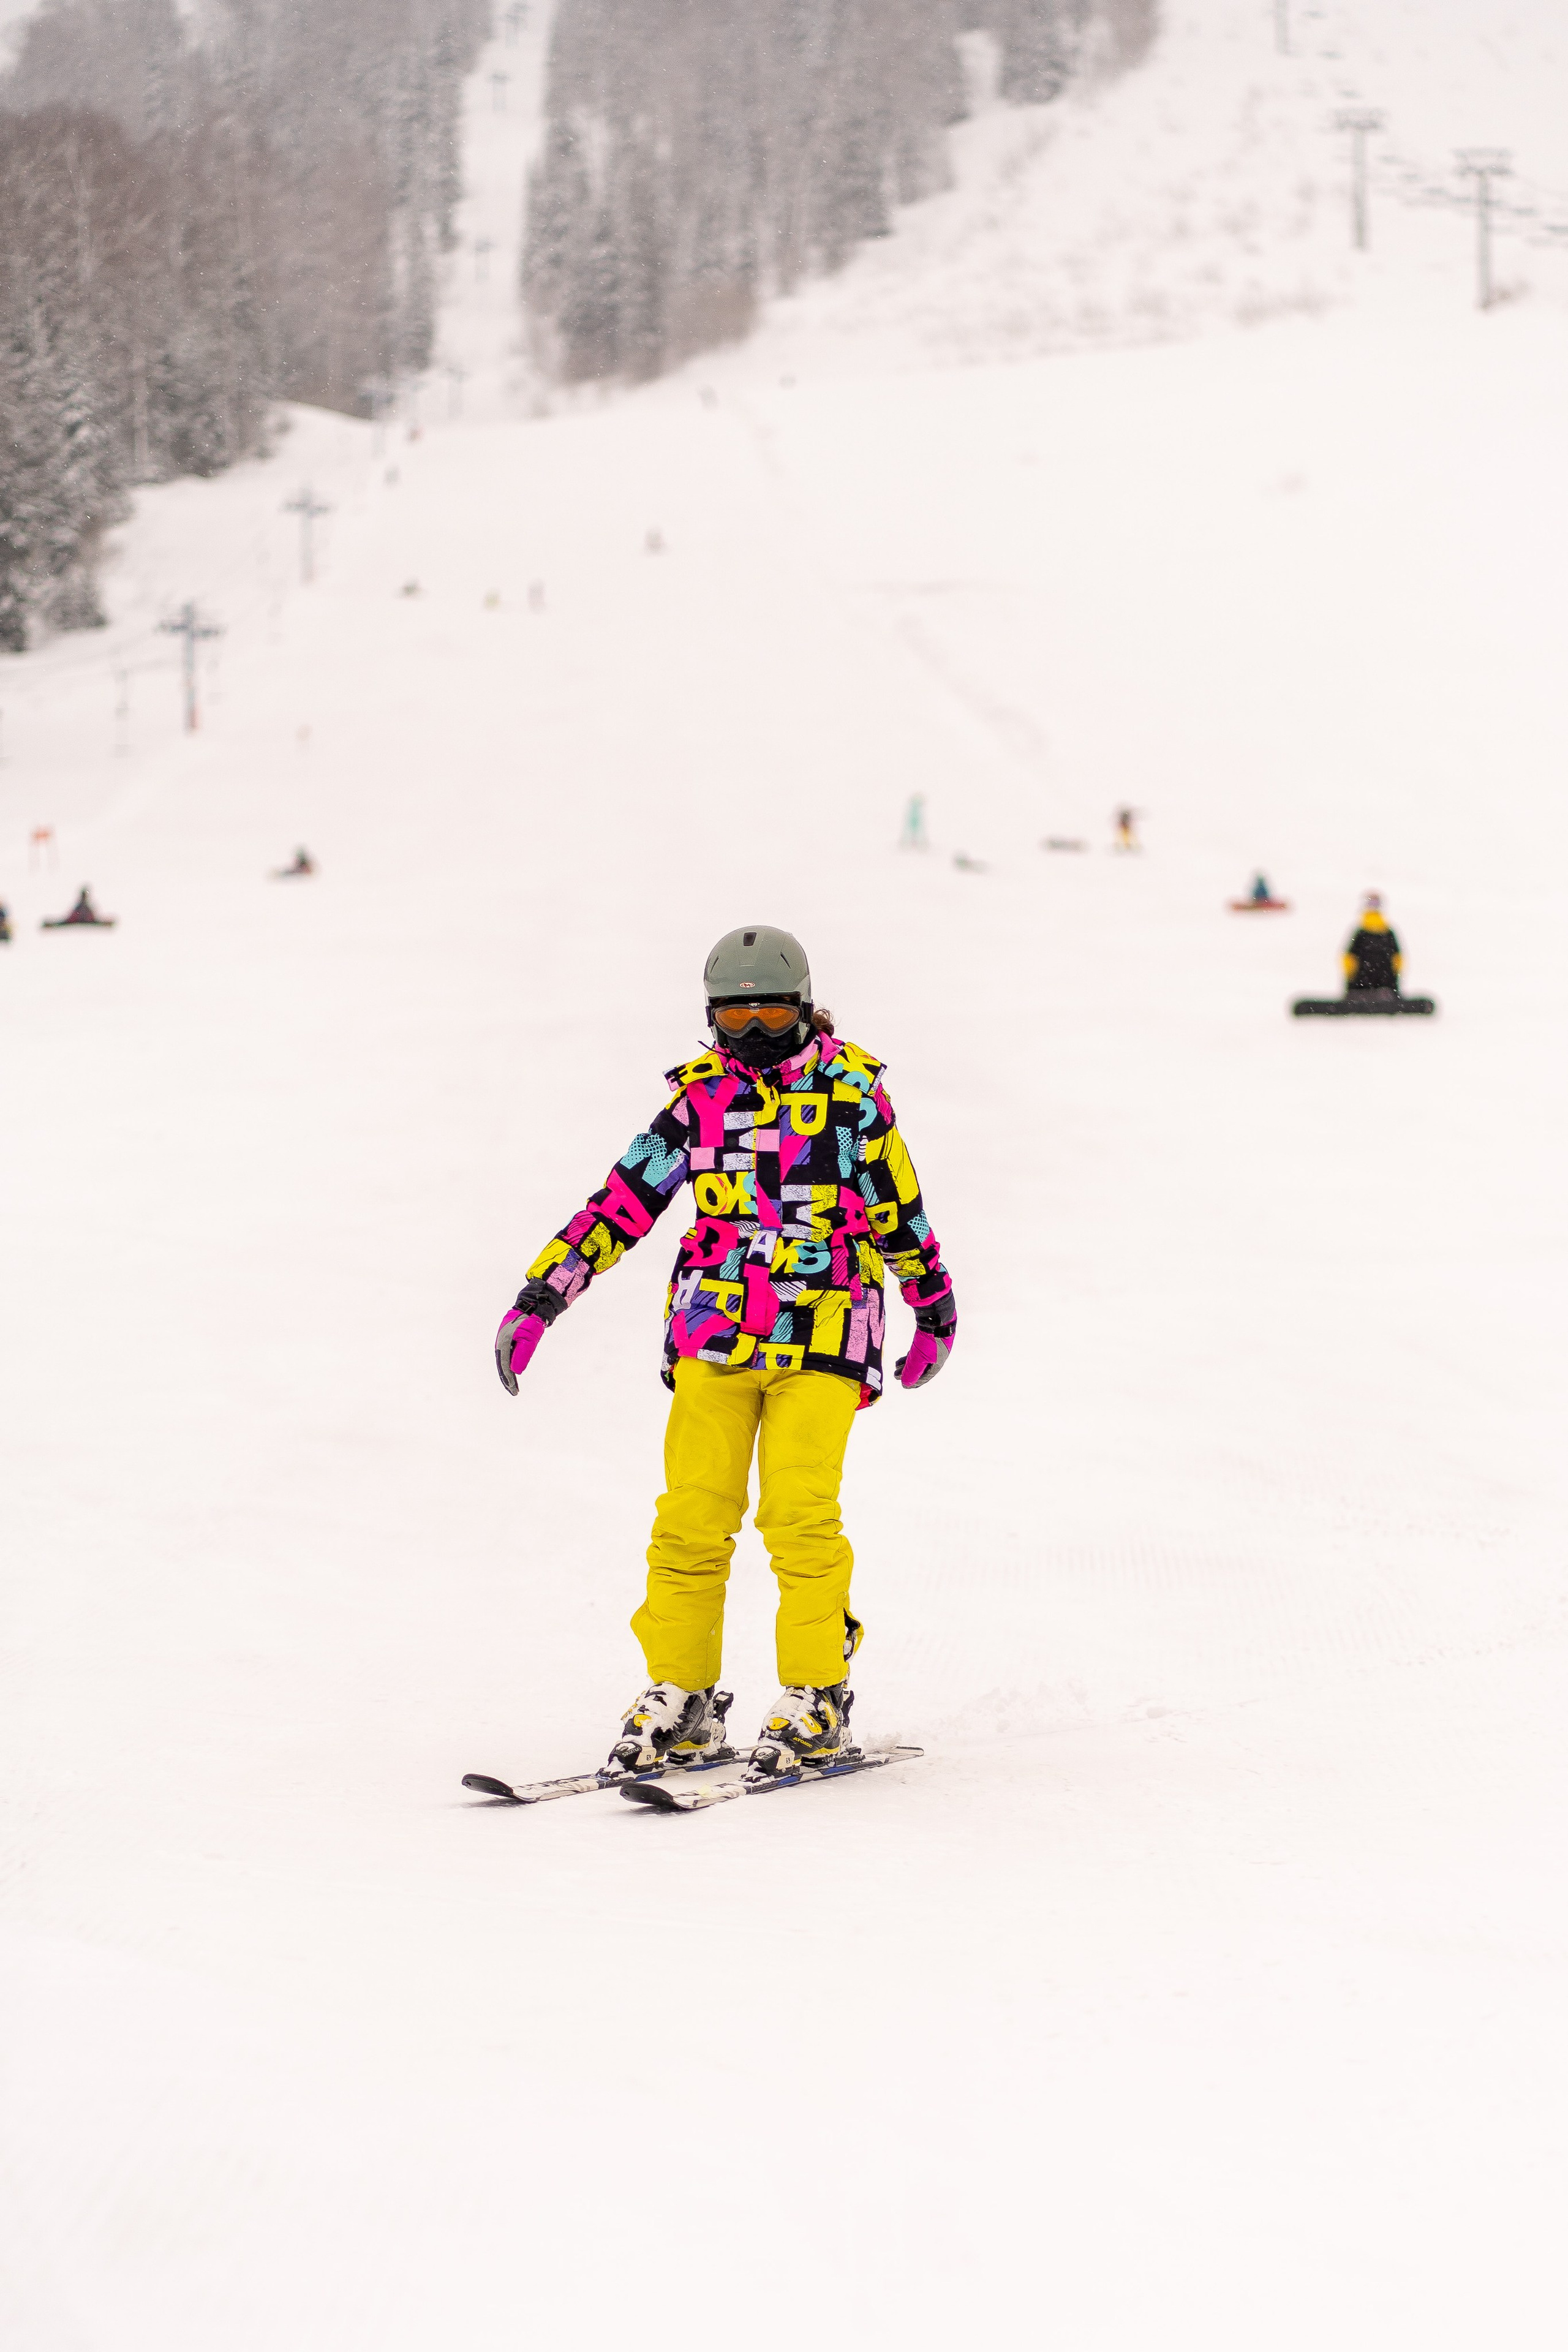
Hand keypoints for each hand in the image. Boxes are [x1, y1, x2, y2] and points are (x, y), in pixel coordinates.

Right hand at [495, 1280, 564, 1394]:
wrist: (534, 1304)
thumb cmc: (532, 1319)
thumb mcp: (529, 1338)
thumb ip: (522, 1354)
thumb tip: (516, 1371)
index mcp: (503, 1341)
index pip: (504, 1365)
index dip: (509, 1378)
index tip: (514, 1390)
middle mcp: (501, 1341)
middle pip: (502, 1363)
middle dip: (507, 1378)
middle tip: (514, 1391)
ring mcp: (505, 1339)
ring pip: (504, 1359)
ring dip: (508, 1372)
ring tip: (513, 1384)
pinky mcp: (510, 1338)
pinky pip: (508, 1354)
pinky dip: (510, 1364)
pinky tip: (514, 1370)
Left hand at [895, 1292, 955, 1390]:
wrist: (936, 1314)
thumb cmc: (931, 1338)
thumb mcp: (919, 1357)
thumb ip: (912, 1371)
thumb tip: (905, 1384)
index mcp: (938, 1362)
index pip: (926, 1376)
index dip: (915, 1382)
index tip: (905, 1385)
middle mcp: (938, 1354)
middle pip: (922, 1367)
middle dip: (910, 1372)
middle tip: (897, 1376)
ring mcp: (934, 1344)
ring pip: (919, 1358)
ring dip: (909, 1363)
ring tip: (897, 1366)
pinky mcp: (928, 1335)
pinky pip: (919, 1349)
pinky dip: (911, 1354)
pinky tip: (904, 1355)